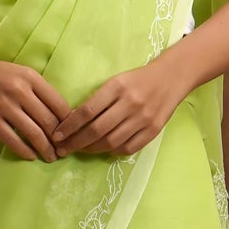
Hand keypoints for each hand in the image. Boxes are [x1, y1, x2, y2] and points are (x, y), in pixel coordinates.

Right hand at [0, 55, 71, 161]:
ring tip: (51, 157)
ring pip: (33, 133)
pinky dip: (25, 151)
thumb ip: (38, 90)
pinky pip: (12, 140)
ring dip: (45, 149)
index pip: (59, 104)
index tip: (72, 134)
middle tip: (64, 151)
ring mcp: (4, 106)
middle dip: (59, 140)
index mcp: (31, 78)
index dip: (69, 123)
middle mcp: (20, 91)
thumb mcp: (20, 73)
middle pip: (48, 121)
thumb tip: (58, 114)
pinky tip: (31, 156)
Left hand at [51, 56, 189, 156]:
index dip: (69, 126)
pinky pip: (128, 148)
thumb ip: (98, 100)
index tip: (57, 135)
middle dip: (76, 142)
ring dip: (91, 149)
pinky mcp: (153, 130)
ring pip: (111, 141)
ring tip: (80, 150)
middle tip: (62, 150)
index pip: (87, 110)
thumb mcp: (116, 81)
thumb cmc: (138, 79)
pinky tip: (104, 149)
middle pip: (97, 129)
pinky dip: (113, 151)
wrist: (172, 77)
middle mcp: (130, 103)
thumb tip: (73, 122)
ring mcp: (143, 118)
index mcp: (117, 87)